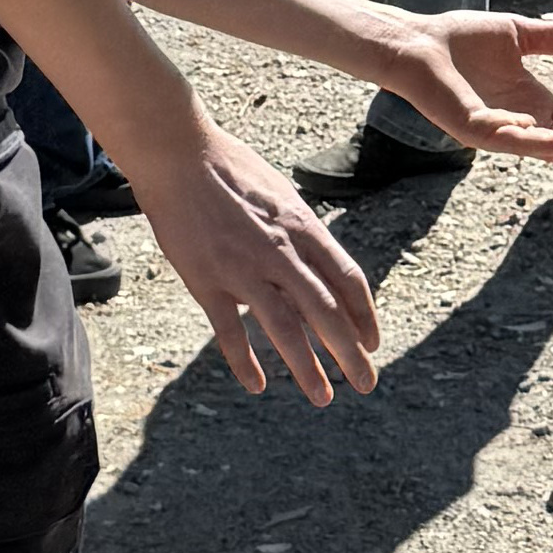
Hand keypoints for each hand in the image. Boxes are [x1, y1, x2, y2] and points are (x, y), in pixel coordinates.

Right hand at [134, 138, 384, 404]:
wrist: (179, 155)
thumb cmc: (231, 170)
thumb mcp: (281, 195)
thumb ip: (300, 233)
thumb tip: (317, 268)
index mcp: (303, 227)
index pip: (348, 279)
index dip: (365, 316)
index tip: (373, 343)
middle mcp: (281, 251)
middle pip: (326, 312)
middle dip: (351, 353)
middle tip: (366, 384)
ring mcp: (244, 268)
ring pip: (285, 329)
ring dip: (307, 368)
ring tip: (323, 398)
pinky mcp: (207, 281)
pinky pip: (230, 333)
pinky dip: (245, 363)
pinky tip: (256, 386)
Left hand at [367, 8, 552, 157]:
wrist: (419, 42)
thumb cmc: (461, 39)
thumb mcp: (519, 35)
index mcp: (530, 104)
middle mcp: (517, 123)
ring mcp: (495, 129)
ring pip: (538, 147)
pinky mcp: (472, 127)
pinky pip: (503, 136)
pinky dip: (525, 136)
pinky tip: (544, 131)